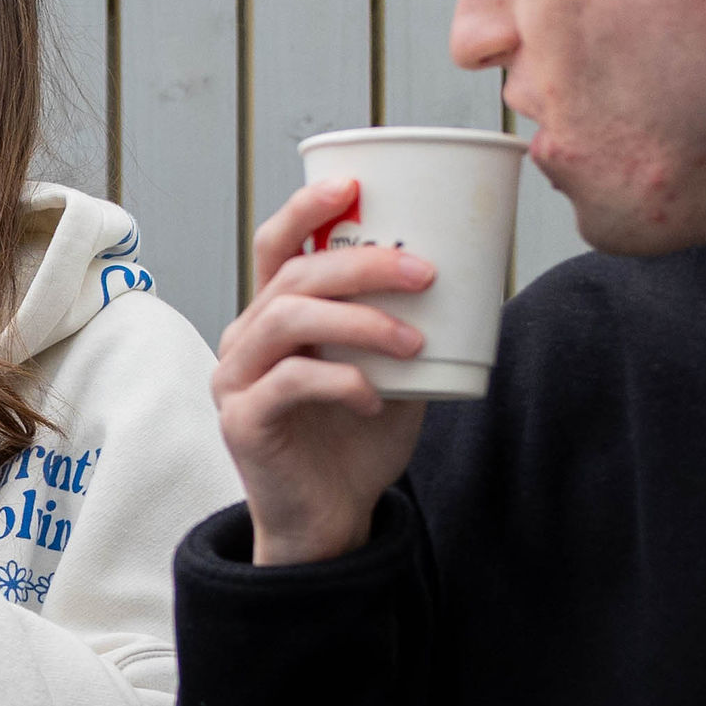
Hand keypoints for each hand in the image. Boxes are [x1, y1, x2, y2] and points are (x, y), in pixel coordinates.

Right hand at [212, 178, 435, 563]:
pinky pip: (289, 381)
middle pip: (293, 275)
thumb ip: (404, 331)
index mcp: (273, 317)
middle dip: (362, 263)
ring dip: (359, 320)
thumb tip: (469, 283)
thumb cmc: (355, 445)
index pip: (277, 246)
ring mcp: (236, 378)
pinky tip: (375, 398)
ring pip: (288, 318)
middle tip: (422, 270)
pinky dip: (340, 382)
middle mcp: (245, 338)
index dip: (307, 208)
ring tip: (413, 340)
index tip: (354, 185)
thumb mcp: (390, 375)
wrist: (329, 521)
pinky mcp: (242, 420)